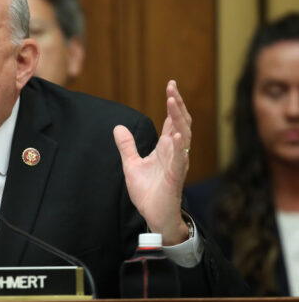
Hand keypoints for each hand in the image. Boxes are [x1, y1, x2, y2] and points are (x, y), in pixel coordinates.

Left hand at [113, 80, 190, 244]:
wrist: (154, 215)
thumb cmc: (148, 192)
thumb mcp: (131, 165)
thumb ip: (127, 147)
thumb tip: (118, 128)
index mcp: (166, 148)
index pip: (173, 120)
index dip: (173, 103)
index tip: (170, 86)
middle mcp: (175, 152)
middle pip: (181, 123)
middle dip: (177, 104)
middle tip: (172, 87)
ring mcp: (178, 163)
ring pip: (184, 136)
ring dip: (179, 118)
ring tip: (173, 101)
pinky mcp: (176, 176)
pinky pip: (180, 158)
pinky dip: (180, 145)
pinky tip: (177, 133)